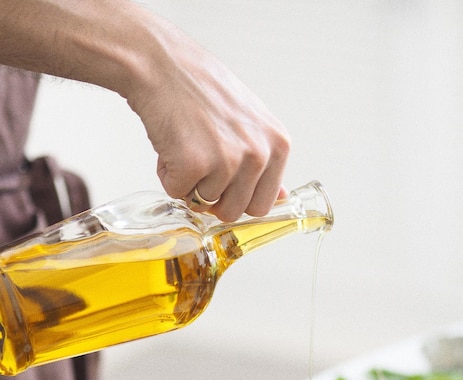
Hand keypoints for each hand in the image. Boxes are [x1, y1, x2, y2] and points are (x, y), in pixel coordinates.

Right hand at [124, 18, 289, 221]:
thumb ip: (266, 162)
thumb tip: (281, 197)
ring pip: (203, 205)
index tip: (223, 184)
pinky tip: (171, 145)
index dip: (236, 199)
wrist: (163, 65)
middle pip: (233, 212)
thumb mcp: (251, 123)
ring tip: (185, 147)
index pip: (262, 205)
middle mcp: (258, 154)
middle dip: (211, 197)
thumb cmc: (203, 91)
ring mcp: (227, 160)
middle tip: (200, 164)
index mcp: (278, 146)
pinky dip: (167, 175)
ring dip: (187, 183)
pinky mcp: (194, 164)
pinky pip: (177, 193)